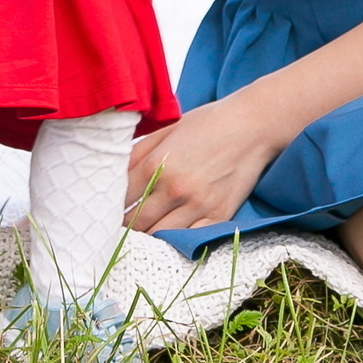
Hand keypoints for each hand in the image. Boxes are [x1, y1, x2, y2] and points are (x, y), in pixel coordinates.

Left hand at [125, 94, 288, 232]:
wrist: (252, 126)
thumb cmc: (209, 123)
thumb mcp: (167, 130)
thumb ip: (139, 152)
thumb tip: (118, 174)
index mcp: (158, 164)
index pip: (123, 198)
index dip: (112, 206)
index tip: (109, 210)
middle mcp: (176, 188)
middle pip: (138, 222)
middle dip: (126, 226)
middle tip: (121, 226)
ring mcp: (198, 205)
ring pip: (160, 235)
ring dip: (149, 235)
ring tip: (144, 232)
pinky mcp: (219, 215)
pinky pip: (190, 239)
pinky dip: (176, 240)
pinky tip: (170, 234)